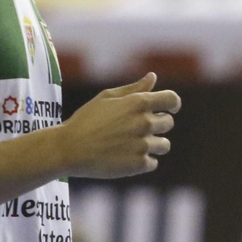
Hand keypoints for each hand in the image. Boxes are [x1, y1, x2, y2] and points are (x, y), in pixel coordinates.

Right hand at [59, 73, 180, 178]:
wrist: (69, 148)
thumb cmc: (86, 120)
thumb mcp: (107, 98)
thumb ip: (133, 89)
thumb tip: (153, 77)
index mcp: (138, 103)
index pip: (172, 100)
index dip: (172, 104)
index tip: (169, 109)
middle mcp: (144, 122)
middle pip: (168, 123)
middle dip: (157, 125)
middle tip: (136, 130)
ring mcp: (143, 144)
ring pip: (164, 145)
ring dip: (153, 145)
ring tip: (132, 145)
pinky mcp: (138, 164)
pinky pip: (152, 162)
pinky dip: (142, 161)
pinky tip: (126, 157)